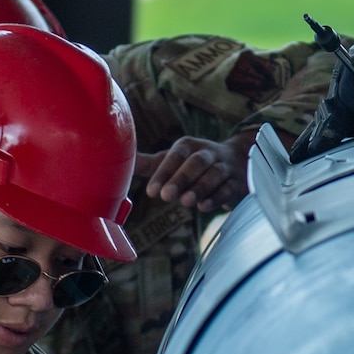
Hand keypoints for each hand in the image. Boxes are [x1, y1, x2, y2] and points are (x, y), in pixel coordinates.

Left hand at [136, 135, 251, 212]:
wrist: (238, 162)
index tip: (151, 192)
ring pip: (215, 174)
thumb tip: (116, 160)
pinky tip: (204, 207)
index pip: (175, 156)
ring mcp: (225, 167)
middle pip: (197, 162)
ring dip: (200, 187)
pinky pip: (228, 188)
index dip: (163, 172)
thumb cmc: (196, 164)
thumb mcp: (174, 160)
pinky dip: (217, 197)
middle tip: (166, 196)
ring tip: (186, 202)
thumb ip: (150, 164)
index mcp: (189, 146)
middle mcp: (208, 153)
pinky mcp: (237, 183)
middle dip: (181, 178)